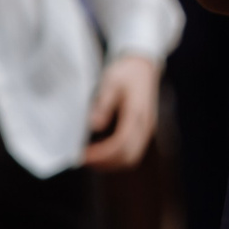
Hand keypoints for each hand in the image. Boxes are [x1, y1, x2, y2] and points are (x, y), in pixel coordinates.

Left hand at [83, 54, 159, 170]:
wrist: (143, 65)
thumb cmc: (125, 72)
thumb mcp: (111, 83)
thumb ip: (104, 104)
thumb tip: (95, 126)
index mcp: (137, 113)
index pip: (121, 143)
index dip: (101, 154)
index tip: (82, 155)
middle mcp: (145, 125)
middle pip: (128, 156)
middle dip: (104, 162)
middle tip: (81, 160)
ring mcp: (146, 129)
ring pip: (131, 157)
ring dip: (111, 163)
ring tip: (89, 159)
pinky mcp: (144, 130)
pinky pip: (133, 151)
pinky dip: (117, 158)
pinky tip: (101, 153)